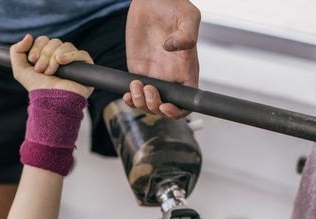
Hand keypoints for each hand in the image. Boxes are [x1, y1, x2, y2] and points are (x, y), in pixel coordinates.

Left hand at [10, 35, 93, 97]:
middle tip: (41, 69)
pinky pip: (81, 53)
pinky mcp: (85, 68)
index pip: (45, 40)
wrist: (50, 100)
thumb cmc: (37, 89)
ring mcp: (74, 62)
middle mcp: (62, 58)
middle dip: (45, 54)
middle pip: (54, 41)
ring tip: (51, 72)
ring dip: (54, 58)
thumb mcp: (20, 70)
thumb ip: (16, 51)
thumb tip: (29, 36)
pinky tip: (61, 62)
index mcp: (48, 57)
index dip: (37, 47)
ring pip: (66, 46)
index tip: (33, 60)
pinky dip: (70, 55)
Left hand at [124, 0, 200, 118]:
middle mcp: (171, 77)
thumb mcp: (188, 17)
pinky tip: (127, 93)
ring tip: (136, 85)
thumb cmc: (174, 6)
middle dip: (155, 106)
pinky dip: (130, 99)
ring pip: (148, 104)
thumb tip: (172, 47)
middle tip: (148, 88)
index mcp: (187, 70)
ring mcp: (154, 75)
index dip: (177, 111)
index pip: (187, 102)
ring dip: (141, 103)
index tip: (166, 105)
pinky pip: (135, 93)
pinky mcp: (138, 70)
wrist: (152, 0)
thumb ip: (187, 34)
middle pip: (165, 108)